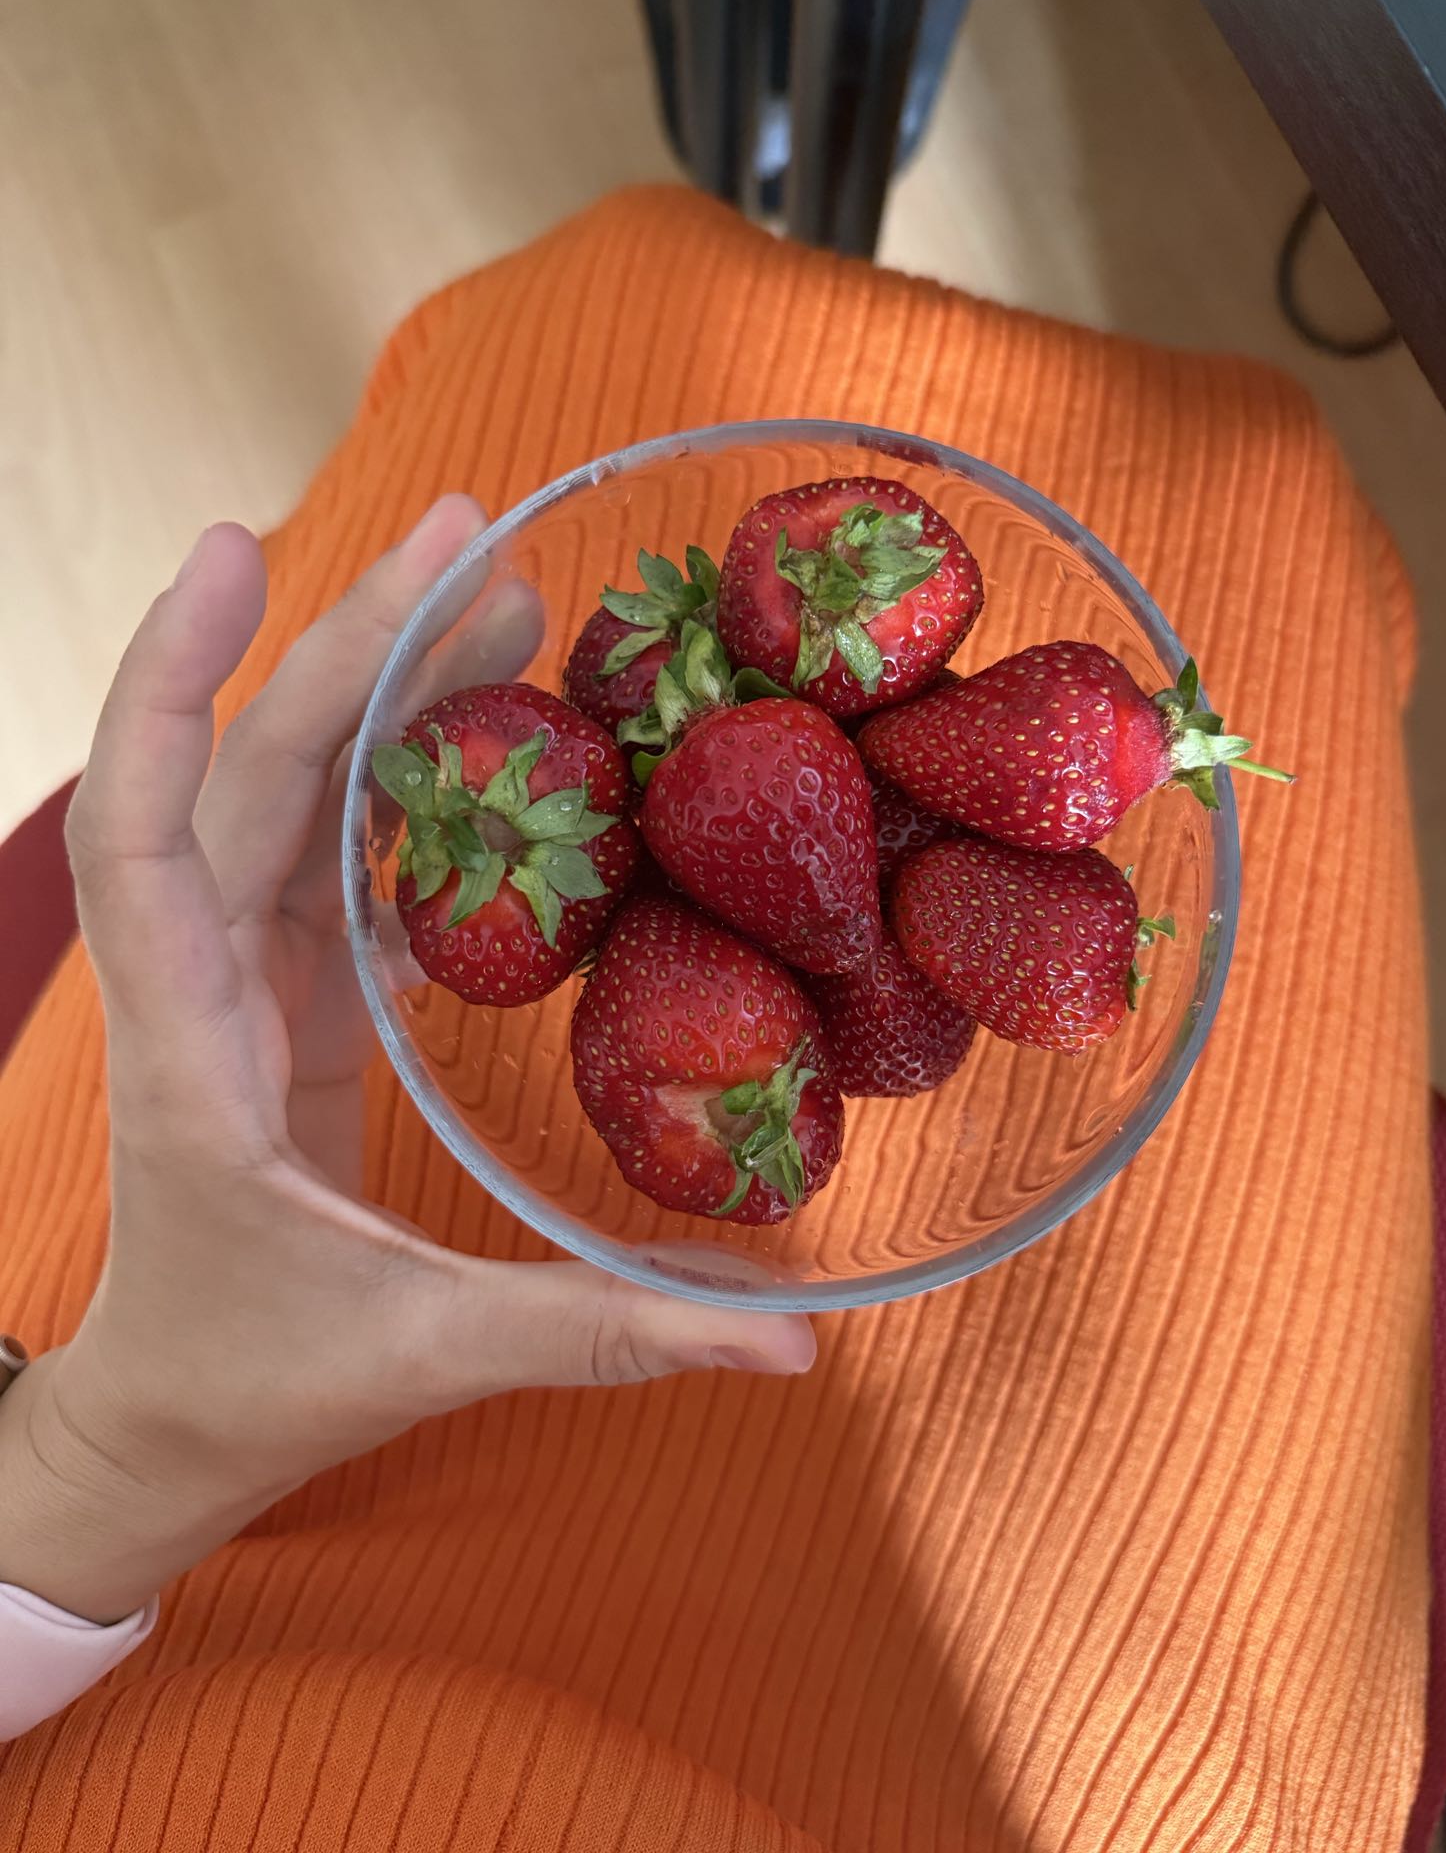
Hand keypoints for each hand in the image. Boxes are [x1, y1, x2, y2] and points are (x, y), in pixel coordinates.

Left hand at [0, 497, 813, 1625]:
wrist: (171, 1419)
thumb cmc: (258, 1380)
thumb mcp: (425, 1353)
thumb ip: (598, 1334)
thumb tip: (789, 1346)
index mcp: (194, 1051)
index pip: (146, 830)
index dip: (170, 683)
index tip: (231, 549)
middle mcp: (200, 981)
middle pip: (253, 769)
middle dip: (354, 641)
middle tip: (481, 537)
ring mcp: (241, 973)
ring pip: (296, 790)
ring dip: (384, 685)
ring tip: (507, 595)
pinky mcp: (289, 986)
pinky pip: (335, 844)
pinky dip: (402, 770)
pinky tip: (492, 725)